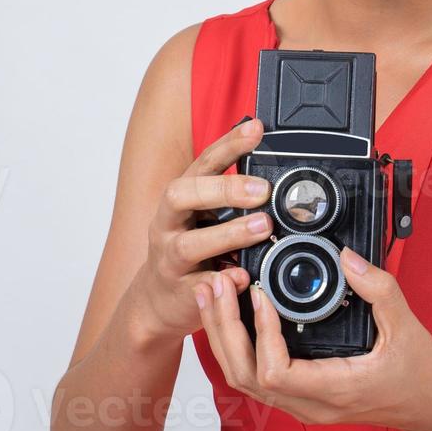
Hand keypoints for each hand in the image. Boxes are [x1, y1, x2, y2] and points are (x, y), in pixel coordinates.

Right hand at [126, 118, 275, 341]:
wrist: (157, 300)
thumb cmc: (187, 250)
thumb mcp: (204, 217)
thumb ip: (232, 198)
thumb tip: (274, 177)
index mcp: (180, 198)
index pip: (202, 163)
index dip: (228, 144)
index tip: (256, 130)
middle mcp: (168, 223)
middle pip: (181, 195)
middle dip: (222, 189)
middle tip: (262, 190)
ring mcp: (169, 259)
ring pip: (188, 243)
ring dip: (228, 233)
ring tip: (262, 226)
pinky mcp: (179, 292)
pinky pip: (198, 287)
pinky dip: (221, 281)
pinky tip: (242, 275)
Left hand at [194, 243, 431, 430]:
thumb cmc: (421, 375)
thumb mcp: (406, 325)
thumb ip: (377, 288)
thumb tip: (345, 257)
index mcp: (334, 389)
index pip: (275, 371)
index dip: (260, 332)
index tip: (258, 293)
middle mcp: (310, 404)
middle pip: (244, 375)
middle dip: (224, 328)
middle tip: (220, 283)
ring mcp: (302, 403)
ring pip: (243, 378)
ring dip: (224, 335)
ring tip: (214, 292)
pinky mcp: (301, 395)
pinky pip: (255, 375)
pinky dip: (237, 344)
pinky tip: (232, 313)